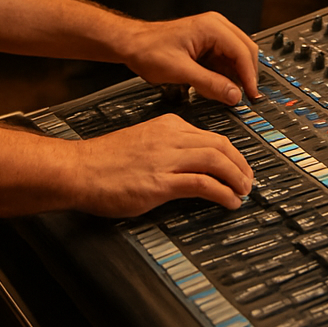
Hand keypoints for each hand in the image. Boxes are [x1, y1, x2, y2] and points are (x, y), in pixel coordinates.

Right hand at [79, 113, 253, 215]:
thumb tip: (190, 164)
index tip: (239, 164)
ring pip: (216, 161)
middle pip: (220, 145)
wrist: (79, 169)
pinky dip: (222, 192)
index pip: (211, 135)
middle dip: (241, 164)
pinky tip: (229, 201)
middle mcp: (170, 138)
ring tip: (244, 191)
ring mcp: (166, 159)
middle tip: (248, 179)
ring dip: (236, 178)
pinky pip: (202, 184)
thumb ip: (167, 147)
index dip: (231, 152)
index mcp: (168, 125)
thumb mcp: (143, 142)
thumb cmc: (104, 160)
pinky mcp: (160, 182)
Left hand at [115, 11, 259, 104]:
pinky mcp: (207, 43)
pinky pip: (225, 59)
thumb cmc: (149, 50)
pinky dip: (226, 74)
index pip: (243, 52)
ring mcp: (213, 34)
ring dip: (236, 76)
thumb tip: (234, 95)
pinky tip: (219, 87)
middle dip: (247, 75)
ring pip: (237, 56)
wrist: (131, 44)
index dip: (250, 77)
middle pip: (245, 51)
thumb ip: (210, 84)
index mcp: (212, 27)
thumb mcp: (180, 71)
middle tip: (246, 98)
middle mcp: (216, 26)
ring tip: (229, 95)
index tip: (252, 96)